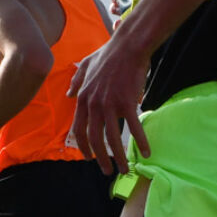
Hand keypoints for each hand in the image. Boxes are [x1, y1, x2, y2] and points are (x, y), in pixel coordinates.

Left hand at [68, 39, 150, 174]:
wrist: (128, 46)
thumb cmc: (109, 54)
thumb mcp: (86, 65)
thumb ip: (76, 81)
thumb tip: (68, 94)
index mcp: (83, 98)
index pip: (79, 129)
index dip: (84, 146)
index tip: (89, 157)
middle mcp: (94, 104)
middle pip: (95, 139)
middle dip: (101, 158)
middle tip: (107, 171)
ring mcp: (110, 104)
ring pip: (113, 138)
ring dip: (119, 157)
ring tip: (125, 169)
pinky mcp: (127, 103)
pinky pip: (134, 128)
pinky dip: (141, 142)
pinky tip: (147, 152)